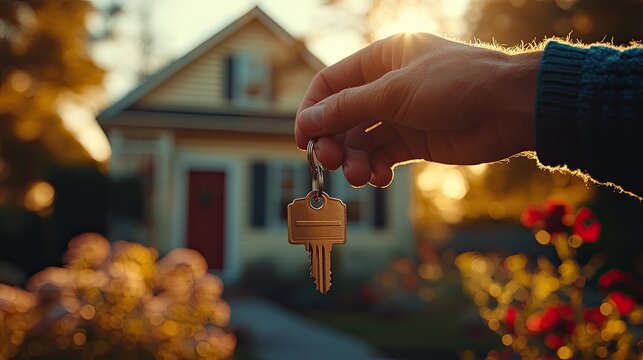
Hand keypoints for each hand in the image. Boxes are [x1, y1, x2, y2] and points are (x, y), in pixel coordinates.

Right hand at [295, 33, 539, 186]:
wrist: (509, 108)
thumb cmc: (455, 83)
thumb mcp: (394, 92)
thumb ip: (347, 108)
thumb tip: (308, 122)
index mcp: (379, 61)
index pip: (330, 85)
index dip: (312, 112)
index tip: (303, 141)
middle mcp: (386, 87)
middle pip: (342, 117)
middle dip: (334, 141)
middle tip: (332, 162)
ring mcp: (401, 115)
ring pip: (362, 141)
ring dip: (354, 160)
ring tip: (360, 175)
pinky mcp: (415, 141)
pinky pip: (383, 156)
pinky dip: (376, 169)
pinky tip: (379, 178)